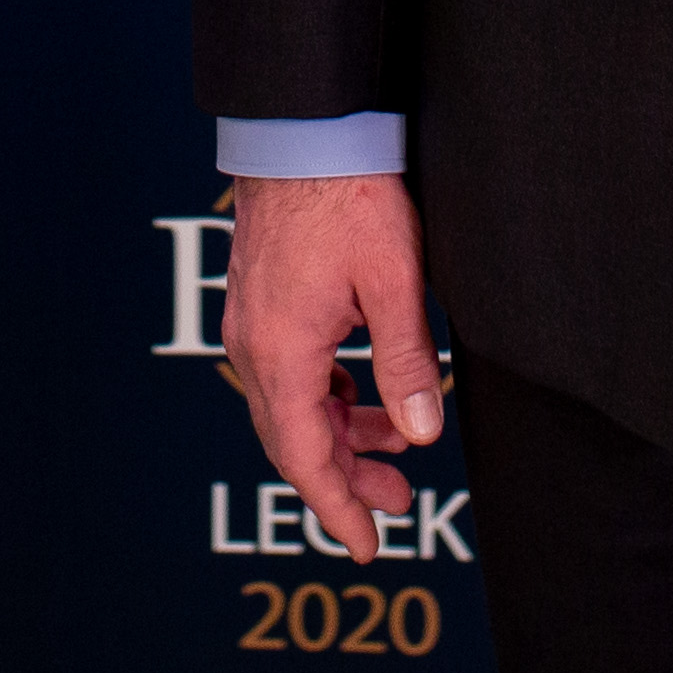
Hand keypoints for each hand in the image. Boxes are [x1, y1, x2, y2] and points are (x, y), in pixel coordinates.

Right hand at [222, 173, 443, 560]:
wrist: (300, 127)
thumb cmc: (348, 195)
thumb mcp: (394, 282)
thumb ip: (406, 362)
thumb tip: (422, 431)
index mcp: (283, 350)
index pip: (304, 456)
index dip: (336, 507)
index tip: (366, 544)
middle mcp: (253, 342)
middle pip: (293, 437)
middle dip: (345, 476)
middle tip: (400, 500)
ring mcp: (250, 318)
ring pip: (290, 403)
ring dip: (339, 432)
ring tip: (395, 442)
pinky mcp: (258, 297)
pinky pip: (286, 369)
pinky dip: (324, 393)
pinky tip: (359, 389)